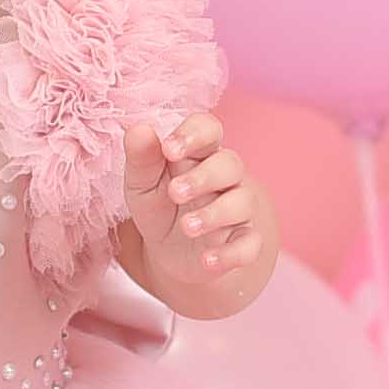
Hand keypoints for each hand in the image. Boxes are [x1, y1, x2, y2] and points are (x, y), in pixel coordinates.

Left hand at [121, 111, 265, 286]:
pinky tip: (207, 260)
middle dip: (204, 177)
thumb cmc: (159, 207)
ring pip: (242, 202)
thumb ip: (141, 158)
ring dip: (215, 214)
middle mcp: (224, 178)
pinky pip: (249, 244)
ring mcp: (237, 210)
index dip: (193, 134)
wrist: (169, 254)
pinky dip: (231, 254)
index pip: (208, 129)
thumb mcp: (141, 185)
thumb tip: (138, 130)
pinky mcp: (242, 242)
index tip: (168, 150)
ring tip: (186, 227)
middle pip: (230, 164)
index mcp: (198, 154)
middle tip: (174, 193)